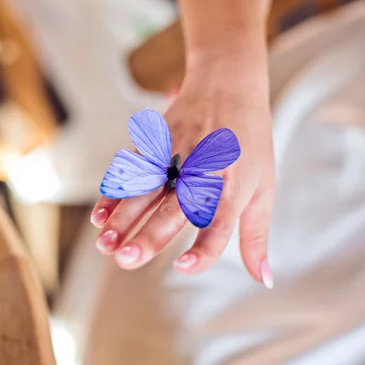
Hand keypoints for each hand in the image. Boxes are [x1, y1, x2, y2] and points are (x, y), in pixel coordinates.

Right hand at [91, 47, 274, 287]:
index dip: (203, 246)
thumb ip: (256, 237)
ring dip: (123, 217)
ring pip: (146, 191)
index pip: (218, 222)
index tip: (183, 267)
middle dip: (148, 234)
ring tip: (105, 243)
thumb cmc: (250, 143)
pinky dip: (115, 193)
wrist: (228, 85)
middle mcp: (202, 172)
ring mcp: (176, 156)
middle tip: (126, 259)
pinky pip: (132, 171)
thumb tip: (263, 279)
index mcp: (233, 187)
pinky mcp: (156, 145)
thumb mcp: (263, 188)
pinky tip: (100, 215)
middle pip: (174, 207)